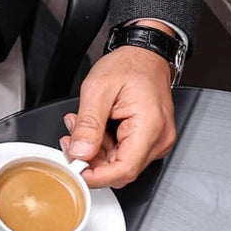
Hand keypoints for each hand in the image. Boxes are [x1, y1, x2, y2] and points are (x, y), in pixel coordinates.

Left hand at [59, 46, 176, 188]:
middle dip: (91, 159)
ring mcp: (157, 140)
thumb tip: (80, 152)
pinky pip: (124, 152)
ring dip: (95, 150)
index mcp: (150, 126)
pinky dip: (104, 144)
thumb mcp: (98, 90)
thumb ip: (88, 124)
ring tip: (80, 125)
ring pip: (120, 162)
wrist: (144, 54)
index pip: (124, 169)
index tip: (76, 170)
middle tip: (71, 140)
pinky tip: (94, 128)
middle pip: (121, 168)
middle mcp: (159, 138)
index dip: (97, 176)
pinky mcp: (150, 139)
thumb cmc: (130, 64)